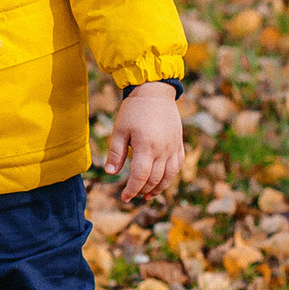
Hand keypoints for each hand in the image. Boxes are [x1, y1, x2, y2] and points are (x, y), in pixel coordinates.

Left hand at [103, 82, 183, 204]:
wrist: (154, 92)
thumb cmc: (134, 110)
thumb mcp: (120, 130)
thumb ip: (115, 153)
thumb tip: (110, 173)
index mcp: (146, 147)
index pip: (140, 177)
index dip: (131, 190)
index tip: (124, 198)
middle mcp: (162, 150)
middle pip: (154, 179)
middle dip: (142, 191)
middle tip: (132, 196)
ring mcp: (173, 147)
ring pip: (168, 176)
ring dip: (158, 188)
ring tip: (148, 195)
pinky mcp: (178, 143)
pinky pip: (177, 166)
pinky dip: (170, 177)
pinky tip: (162, 181)